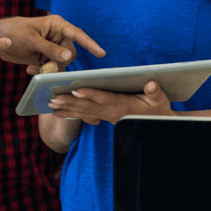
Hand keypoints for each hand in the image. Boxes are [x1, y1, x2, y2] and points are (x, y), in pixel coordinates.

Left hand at [0, 16, 105, 72]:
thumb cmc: (13, 32)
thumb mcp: (31, 40)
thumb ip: (50, 49)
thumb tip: (69, 56)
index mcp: (57, 25)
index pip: (77, 34)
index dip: (90, 44)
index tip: (101, 54)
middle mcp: (57, 35)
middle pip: (70, 53)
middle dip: (59, 63)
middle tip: (45, 68)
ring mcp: (52, 47)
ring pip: (61, 63)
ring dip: (49, 69)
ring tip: (33, 69)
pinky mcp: (45, 57)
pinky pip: (52, 67)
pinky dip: (43, 71)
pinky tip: (29, 69)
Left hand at [47, 80, 173, 125]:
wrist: (157, 126)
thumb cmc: (158, 110)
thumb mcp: (160, 100)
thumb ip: (154, 92)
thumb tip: (151, 84)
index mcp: (123, 106)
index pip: (104, 99)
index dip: (90, 94)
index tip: (76, 90)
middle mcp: (111, 113)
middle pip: (88, 107)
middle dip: (70, 103)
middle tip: (53, 99)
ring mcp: (106, 117)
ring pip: (83, 113)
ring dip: (66, 110)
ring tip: (50, 106)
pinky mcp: (104, 118)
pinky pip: (84, 116)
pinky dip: (70, 114)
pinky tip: (57, 113)